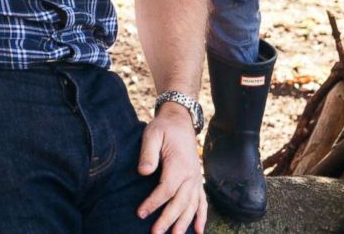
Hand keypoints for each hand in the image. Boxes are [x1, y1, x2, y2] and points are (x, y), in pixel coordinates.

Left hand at [136, 106, 207, 233]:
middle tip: (155, 233)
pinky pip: (202, 202)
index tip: (140, 213)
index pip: (167, 189)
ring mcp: (196, 179)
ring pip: (192, 206)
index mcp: (179, 164)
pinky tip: (198, 231)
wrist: (180, 121)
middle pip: (180, 202)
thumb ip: (148, 153)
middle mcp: (191, 175)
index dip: (154, 203)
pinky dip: (201, 217)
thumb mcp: (152, 134)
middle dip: (168, 219)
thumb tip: (144, 172)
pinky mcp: (197, 181)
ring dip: (184, 223)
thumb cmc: (163, 128)